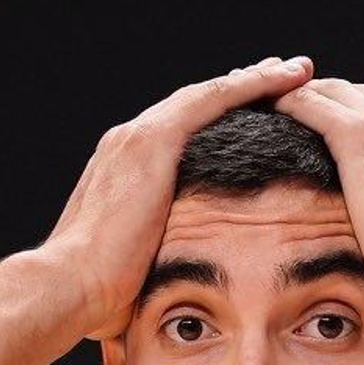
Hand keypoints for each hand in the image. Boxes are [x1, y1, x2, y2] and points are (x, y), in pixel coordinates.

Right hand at [41, 55, 315, 341]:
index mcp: (122, 169)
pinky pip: (212, 100)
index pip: (178, 131)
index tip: (250, 112)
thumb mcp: (133, 268)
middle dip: (238, 89)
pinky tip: (284, 79)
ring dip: (254, 79)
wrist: (69, 286)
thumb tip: (175, 288)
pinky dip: (251, 85)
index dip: (216, 118)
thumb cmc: (98, 294)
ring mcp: (138, 138)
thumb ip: (156, 259)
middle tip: (278, 76)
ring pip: (208, 94)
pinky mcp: (153, 142)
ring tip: (294, 70)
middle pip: (194, 104)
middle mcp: (127, 142)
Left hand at [270, 78, 363, 319]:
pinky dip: (289, 103)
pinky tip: (266, 112)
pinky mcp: (361, 136)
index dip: (357, 121)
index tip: (332, 137)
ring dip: (304, 96)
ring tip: (272, 111)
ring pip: (335, 91)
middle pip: (360, 95)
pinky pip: (313, 104)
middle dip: (327, 100)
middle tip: (293, 116)